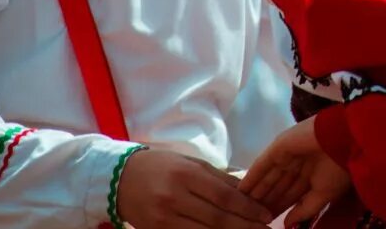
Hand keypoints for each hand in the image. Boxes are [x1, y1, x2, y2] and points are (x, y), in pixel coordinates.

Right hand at [115, 148, 272, 228]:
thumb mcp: (191, 163)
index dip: (247, 208)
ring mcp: (164, 218)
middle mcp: (174, 197)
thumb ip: (218, 178)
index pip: (224, 195)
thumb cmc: (161, 166)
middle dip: (245, 226)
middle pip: (217, 218)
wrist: (119, 178)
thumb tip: (247, 191)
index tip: (266, 215)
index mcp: (186, 174)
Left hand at [239, 118, 351, 223]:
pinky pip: (262, 165)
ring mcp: (287, 156)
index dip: (277, 209)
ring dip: (255, 192)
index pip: (289, 196)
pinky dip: (251, 177)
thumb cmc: (338, 169)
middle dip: (264, 202)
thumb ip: (304, 210)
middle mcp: (298, 166)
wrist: (343, 140)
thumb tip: (287, 225)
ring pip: (267, 178)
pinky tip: (240, 190)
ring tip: (239, 207)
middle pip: (276, 188)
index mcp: (311, 176)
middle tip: (247, 216)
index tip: (263, 222)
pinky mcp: (278, 147)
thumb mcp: (323, 194)